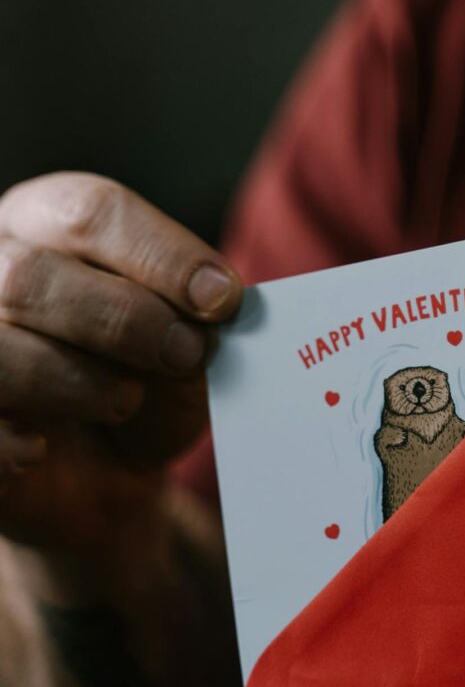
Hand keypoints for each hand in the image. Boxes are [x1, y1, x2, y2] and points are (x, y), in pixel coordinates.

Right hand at [0, 172, 241, 553]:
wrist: (95, 473)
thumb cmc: (136, 390)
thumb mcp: (181, 363)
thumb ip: (191, 334)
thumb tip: (208, 324)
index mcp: (45, 224)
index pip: (92, 212)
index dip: (163, 255)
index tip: (221, 299)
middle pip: (34, 274)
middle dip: (124, 318)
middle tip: (184, 354)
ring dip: (73, 379)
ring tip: (123, 403)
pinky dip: (8, 444)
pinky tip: (39, 450)